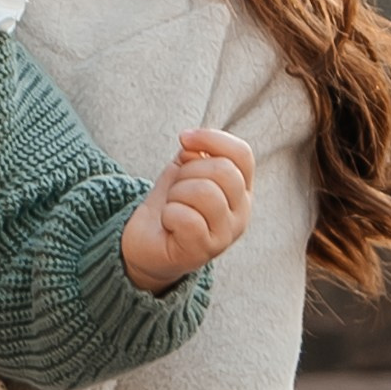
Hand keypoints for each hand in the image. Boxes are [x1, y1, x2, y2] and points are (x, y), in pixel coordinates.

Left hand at [120, 128, 255, 291]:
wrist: (148, 243)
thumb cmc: (171, 205)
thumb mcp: (185, 170)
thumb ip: (196, 153)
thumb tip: (193, 144)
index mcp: (242, 189)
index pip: (242, 154)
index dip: (212, 138)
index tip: (184, 139)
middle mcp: (242, 212)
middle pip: (223, 170)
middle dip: (188, 171)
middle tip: (176, 188)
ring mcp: (226, 234)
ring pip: (205, 192)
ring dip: (177, 193)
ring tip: (173, 206)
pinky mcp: (204, 251)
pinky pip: (187, 218)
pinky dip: (169, 214)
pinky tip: (169, 222)